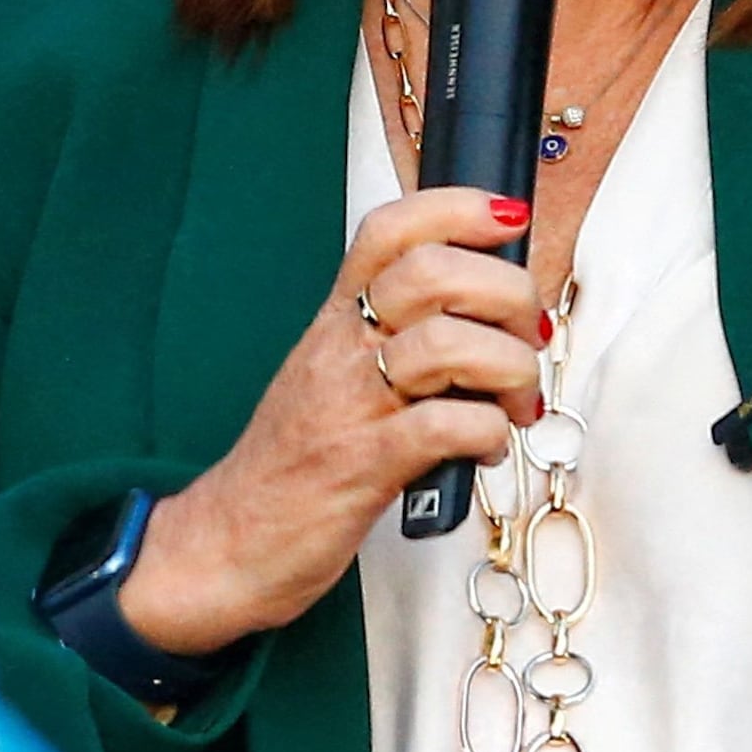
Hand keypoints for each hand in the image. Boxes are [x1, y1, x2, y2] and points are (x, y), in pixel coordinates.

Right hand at [121, 189, 544, 657]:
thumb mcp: (335, 381)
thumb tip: (488, 320)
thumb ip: (397, 343)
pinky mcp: (363, 467)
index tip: (509, 219)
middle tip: (527, 337)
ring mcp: (351, 406)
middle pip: (434, 273)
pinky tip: (486, 448)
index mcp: (336, 322)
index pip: (390, 231)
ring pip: (448, 343)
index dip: (458, 208)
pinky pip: (443, 426)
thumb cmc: (292, 465)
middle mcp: (342, 350)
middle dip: (507, 294)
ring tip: (517, 403)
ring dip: (508, 368)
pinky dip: (486, 431)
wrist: (225, 542)